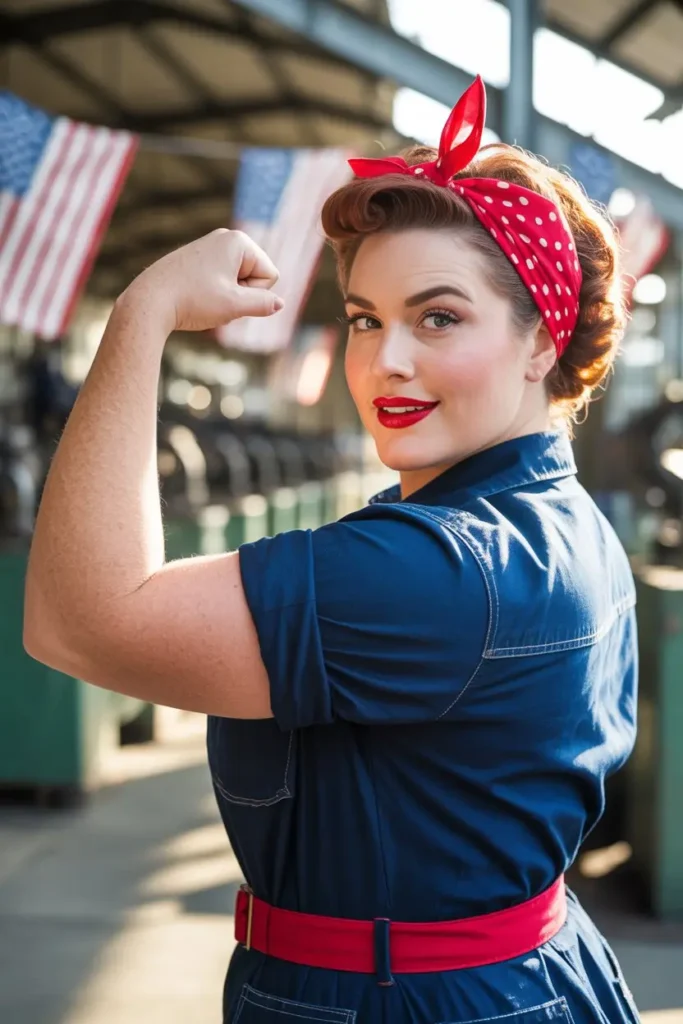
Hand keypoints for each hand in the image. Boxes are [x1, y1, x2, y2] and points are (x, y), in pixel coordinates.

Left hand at [123, 229, 283, 334]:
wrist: (149, 301)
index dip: (254, 294)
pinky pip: (220, 281)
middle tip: (213, 299)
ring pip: (236, 282)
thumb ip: (263, 304)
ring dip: (226, 297)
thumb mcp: (235, 306)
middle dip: (240, 294)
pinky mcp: (195, 259)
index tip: (226, 295)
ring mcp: (208, 246)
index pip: (270, 275)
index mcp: (238, 240)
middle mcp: (224, 237)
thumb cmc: (193, 300)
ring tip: (201, 299)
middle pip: (254, 276)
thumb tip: (280, 304)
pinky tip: (193, 297)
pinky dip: (212, 294)